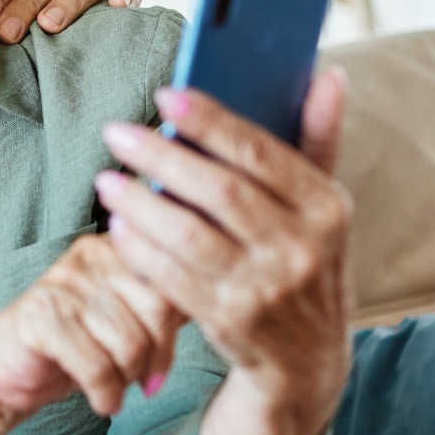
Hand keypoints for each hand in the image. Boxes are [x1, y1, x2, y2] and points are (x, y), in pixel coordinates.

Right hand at [0, 234, 183, 434]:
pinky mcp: (39, 318)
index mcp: (113, 247)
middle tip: (147, 382)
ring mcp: (61, 284)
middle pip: (157, 308)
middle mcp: (87, 256)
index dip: (178, 327)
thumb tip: (219, 301)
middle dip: (158, 356)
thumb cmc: (74, 348)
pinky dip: (105, 393)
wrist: (4, 374)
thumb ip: (164, 304)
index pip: (172, 277)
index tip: (163, 361)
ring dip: (129, 379)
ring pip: (129, 341)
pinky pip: (96, 364)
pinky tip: (101, 402)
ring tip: (117, 390)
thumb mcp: (126, 320)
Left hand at [91, 71, 353, 434]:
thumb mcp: (322, 206)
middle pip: (219, 191)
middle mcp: (303, 246)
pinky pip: (173, 276)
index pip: (261, 153)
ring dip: (139, 203)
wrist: (308, 360)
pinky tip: (119, 225)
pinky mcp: (232, 321)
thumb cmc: (304, 259)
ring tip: (107, 180)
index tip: (165, 93)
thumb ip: (318, 139)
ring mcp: (268, 288)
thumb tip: (327, 75)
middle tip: (117, 132)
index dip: (210, 121)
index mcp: (327, 206)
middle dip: (161, 156)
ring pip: (188, 235)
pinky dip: (141, 249)